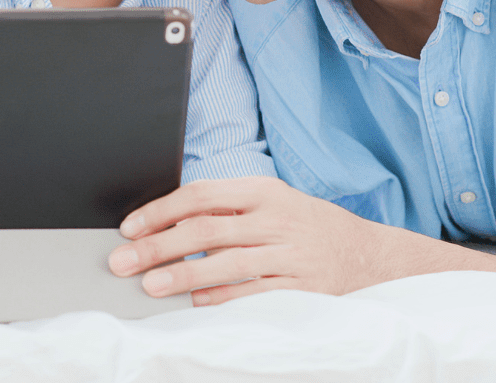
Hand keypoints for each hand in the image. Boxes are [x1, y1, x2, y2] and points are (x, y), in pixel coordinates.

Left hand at [106, 177, 453, 305]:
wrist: (371, 255)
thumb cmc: (304, 225)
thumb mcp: (270, 202)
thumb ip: (224, 210)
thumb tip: (165, 221)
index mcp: (263, 191)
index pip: (201, 195)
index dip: (160, 211)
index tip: (129, 228)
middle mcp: (277, 220)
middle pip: (207, 231)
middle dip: (159, 246)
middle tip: (123, 260)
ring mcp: (293, 255)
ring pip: (228, 264)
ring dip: (184, 276)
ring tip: (150, 285)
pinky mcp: (306, 289)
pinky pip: (256, 294)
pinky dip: (223, 298)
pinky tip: (195, 303)